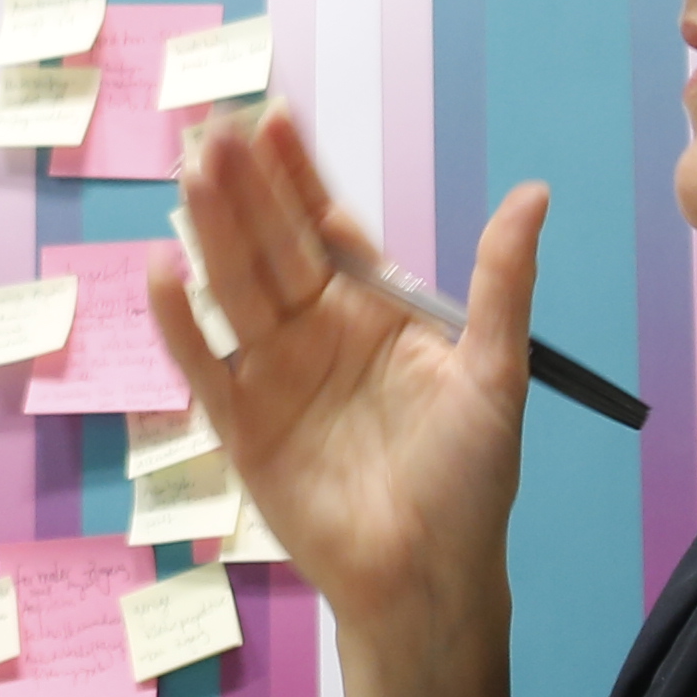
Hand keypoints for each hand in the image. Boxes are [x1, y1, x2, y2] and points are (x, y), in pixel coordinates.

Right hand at [153, 103, 535, 655]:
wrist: (430, 580)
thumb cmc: (471, 481)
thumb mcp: (497, 374)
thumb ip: (501, 283)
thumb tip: (534, 193)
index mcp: (376, 311)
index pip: (328, 225)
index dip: (299, 173)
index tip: (273, 116)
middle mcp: (317, 332)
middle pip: (272, 244)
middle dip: (245, 187)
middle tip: (215, 127)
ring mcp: (274, 377)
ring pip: (236, 288)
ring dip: (212, 232)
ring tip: (191, 172)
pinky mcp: (241, 428)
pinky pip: (204, 366)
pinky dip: (181, 323)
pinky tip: (161, 271)